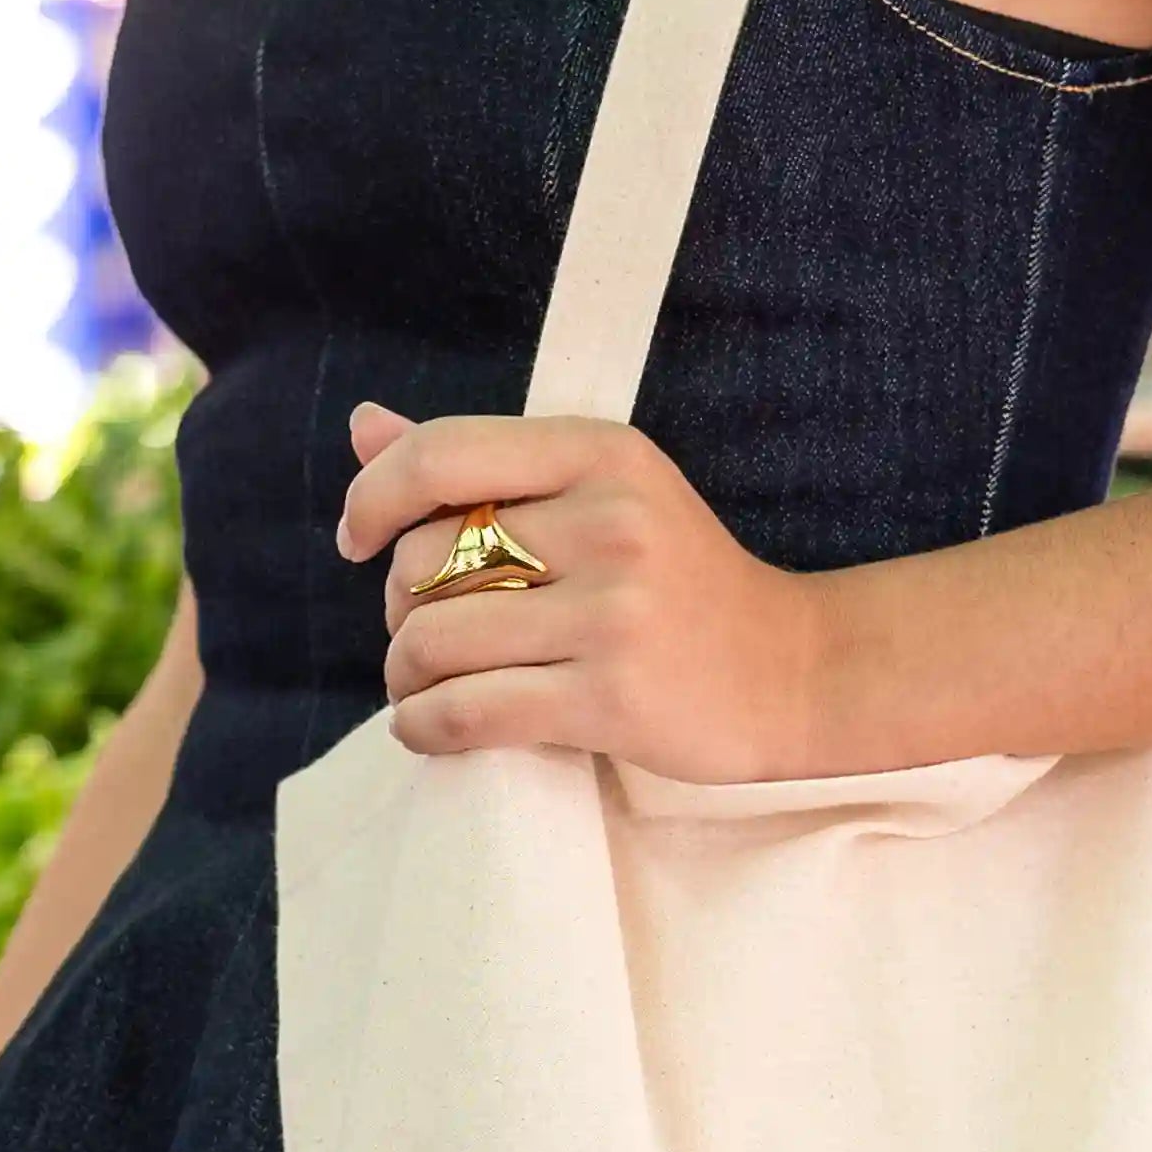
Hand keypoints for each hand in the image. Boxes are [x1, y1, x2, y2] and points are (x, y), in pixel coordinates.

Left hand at [336, 401, 836, 778]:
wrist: (794, 670)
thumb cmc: (679, 582)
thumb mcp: (598, 492)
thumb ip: (480, 464)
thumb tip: (364, 425)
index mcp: (600, 453)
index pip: (440, 454)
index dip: (372, 496)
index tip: (356, 539)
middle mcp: (608, 521)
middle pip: (423, 558)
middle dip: (397, 605)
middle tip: (422, 633)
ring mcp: (613, 612)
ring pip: (432, 640)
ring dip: (403, 675)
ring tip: (421, 686)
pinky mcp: (611, 697)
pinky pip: (468, 710)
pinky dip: (424, 725)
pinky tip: (428, 726)